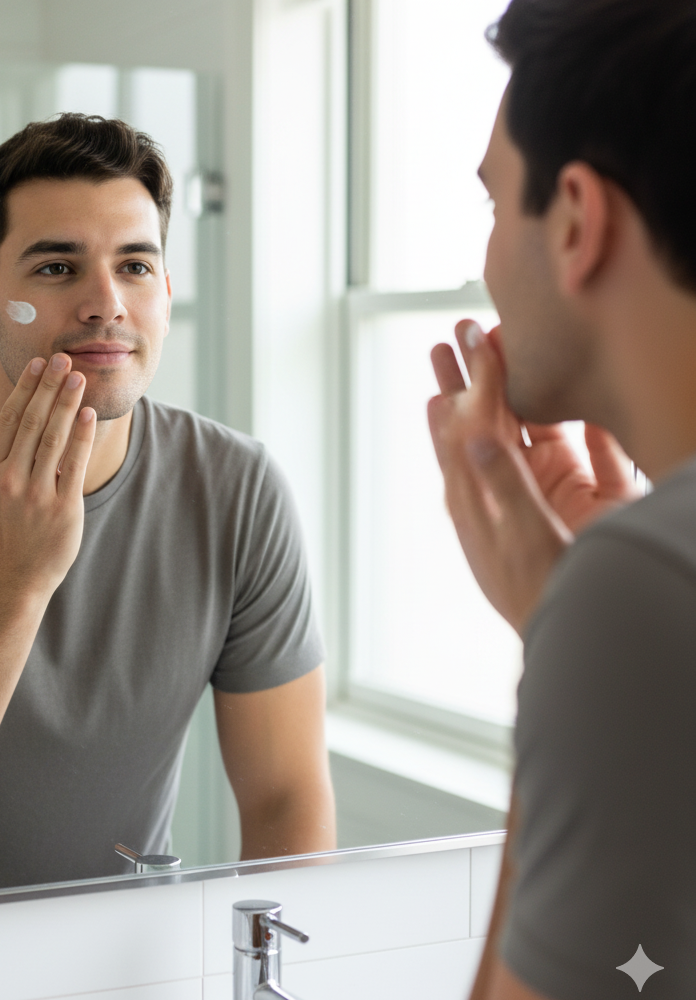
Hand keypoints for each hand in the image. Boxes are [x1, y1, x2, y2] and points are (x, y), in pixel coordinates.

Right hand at [0, 354, 95, 597]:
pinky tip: (88, 413)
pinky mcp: (62, 507)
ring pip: (53, 438)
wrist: (20, 571)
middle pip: (33, 422)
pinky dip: (81, 436)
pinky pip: (73, 464)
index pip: (10, 418)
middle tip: (63, 359)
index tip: (38, 363)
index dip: (25, 388)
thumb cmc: (1, 523)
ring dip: (67, 404)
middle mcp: (10, 479)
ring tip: (78, 378)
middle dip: (49, 387)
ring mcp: (36, 494)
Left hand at [427, 320, 638, 633]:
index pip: (466, 428)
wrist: (579, 632)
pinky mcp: (575, 501)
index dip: (466, 383)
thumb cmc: (542, 591)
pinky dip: (559, 421)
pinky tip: (557, 399)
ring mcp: (537, 493)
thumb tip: (473, 435)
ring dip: (500, 394)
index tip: (460, 343)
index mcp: (481, 495)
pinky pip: (569, 450)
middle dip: (467, 381)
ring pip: (515, 431)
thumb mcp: (522, 535)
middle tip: (452, 338)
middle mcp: (503, 489)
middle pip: (478, 423)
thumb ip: (504, 483)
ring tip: (485, 355)